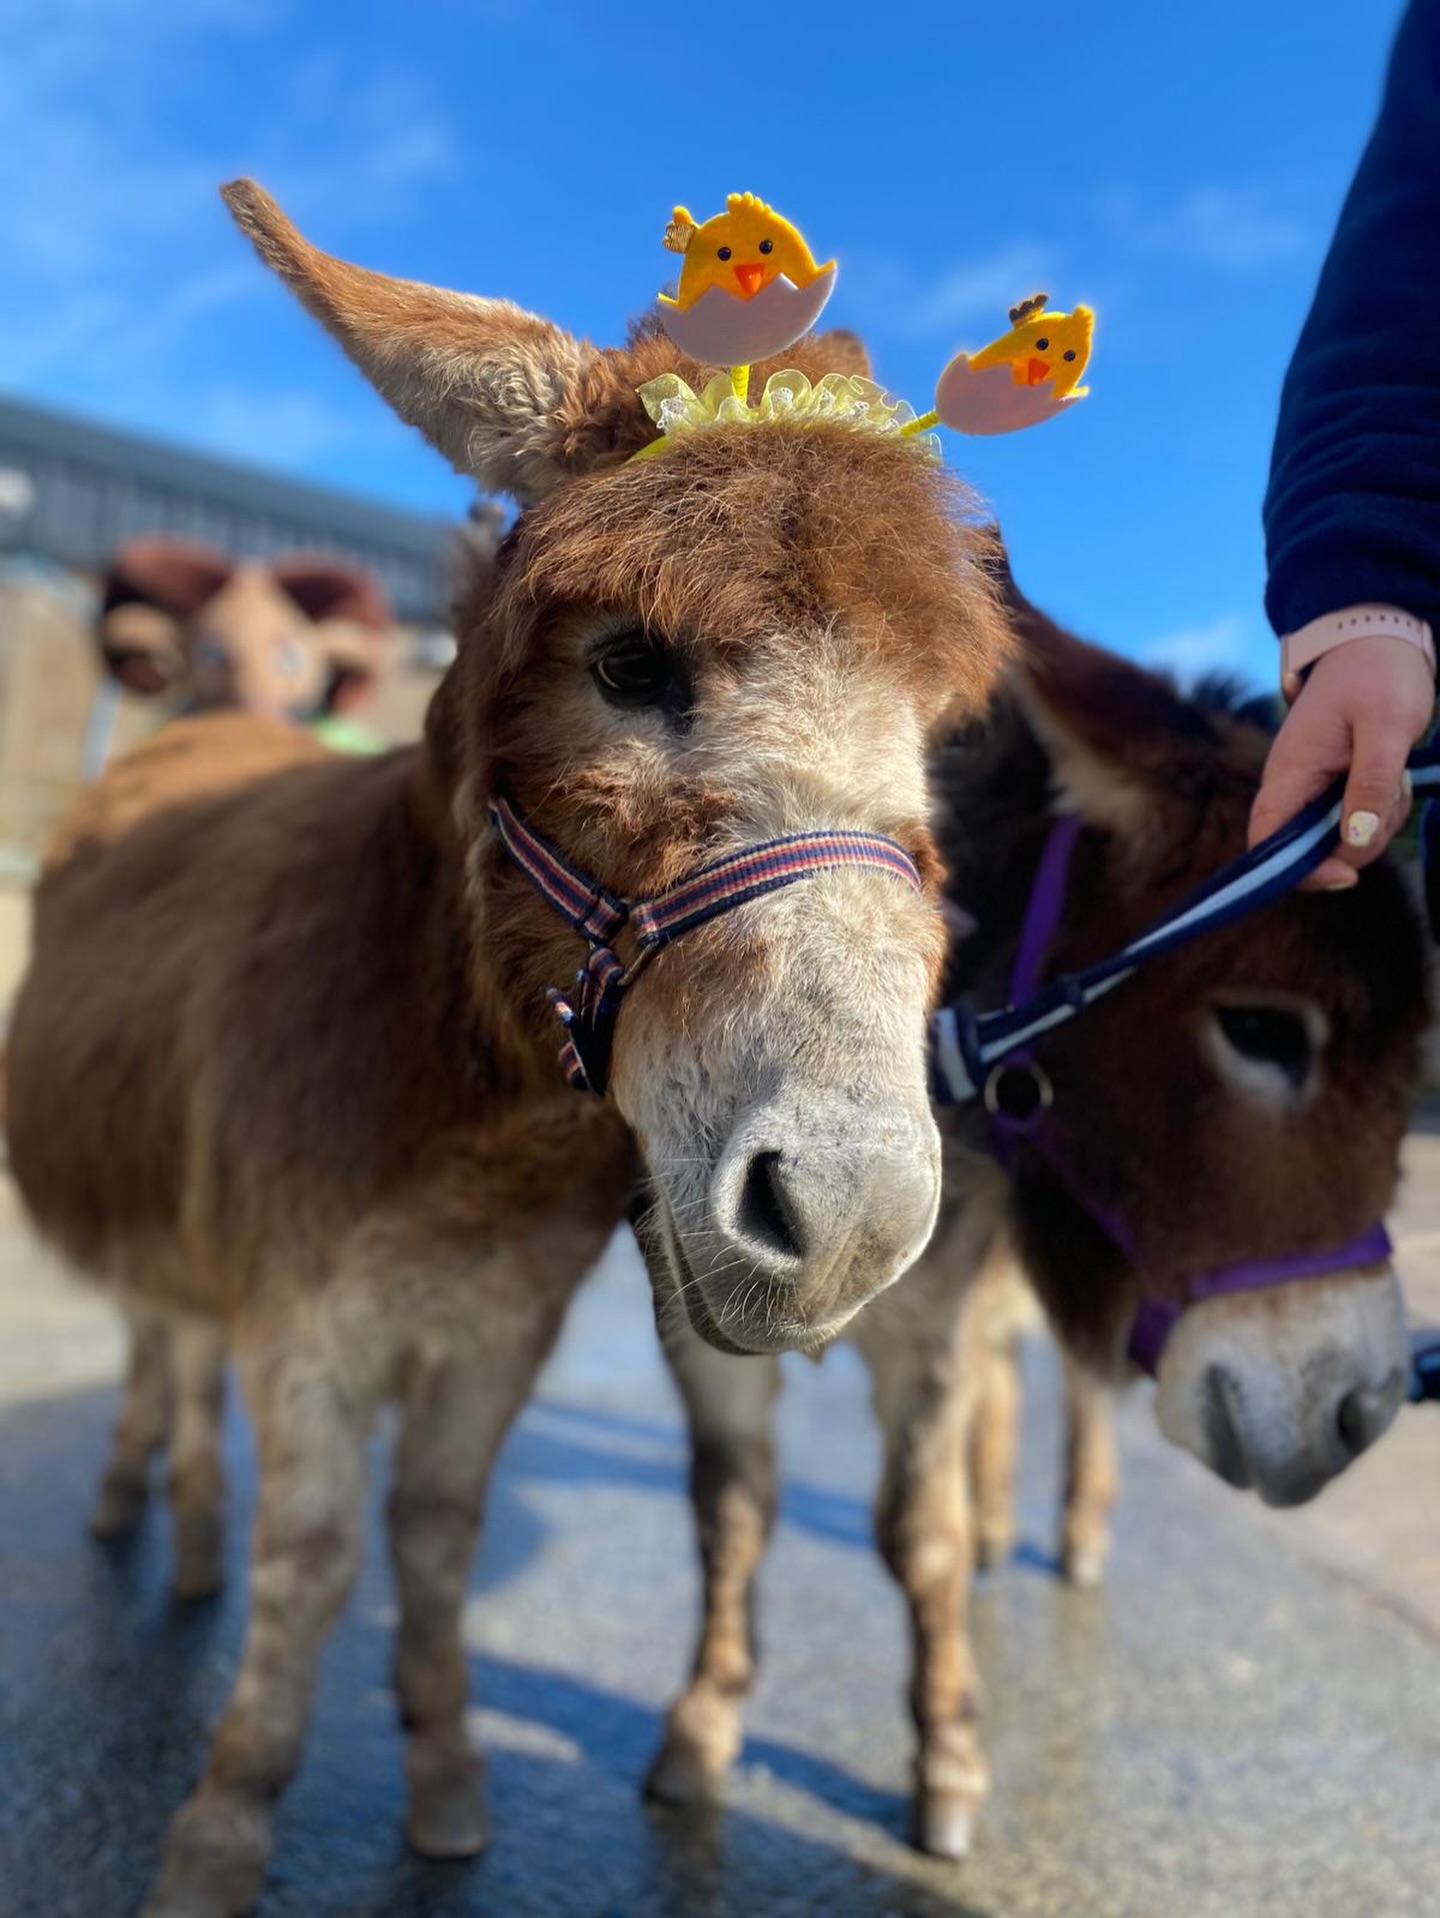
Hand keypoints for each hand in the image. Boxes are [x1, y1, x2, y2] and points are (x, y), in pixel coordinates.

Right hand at [1249, 634, 1434, 887]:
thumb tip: (1355, 840)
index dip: (1298, 871)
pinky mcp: (1333, 786)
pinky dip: (1382, 810)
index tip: (1346, 873)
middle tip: (1392, 796)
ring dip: (1378, 822)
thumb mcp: (1386, 728)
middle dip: (1359, 841)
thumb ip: (1371, 784)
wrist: (1377, 640)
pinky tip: (1393, 774)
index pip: (1267, 842)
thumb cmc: (1378, 676)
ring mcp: (1313, 788)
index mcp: (1289, 773)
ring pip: (1342, 838)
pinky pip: (1356, 819)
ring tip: (1396, 774)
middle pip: (1313, 850)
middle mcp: (1293, 786)